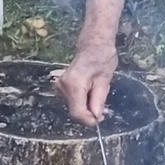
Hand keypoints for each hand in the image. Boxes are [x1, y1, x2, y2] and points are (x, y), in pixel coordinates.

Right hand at [53, 0, 126, 123]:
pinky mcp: (60, 86)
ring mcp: (59, 86)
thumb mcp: (104, 82)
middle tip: (101, 97)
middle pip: (76, 111)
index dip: (90, 120)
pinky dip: (82, 100)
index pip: (78, 113)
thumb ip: (98, 102)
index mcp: (74, 84)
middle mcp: (63, 86)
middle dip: (89, 111)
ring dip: (87, 104)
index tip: (101, 119)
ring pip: (74, 107)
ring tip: (95, 89)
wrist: (93, 44)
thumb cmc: (102, 59)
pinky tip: (89, 88)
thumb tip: (95, 119)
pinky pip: (72, 101)